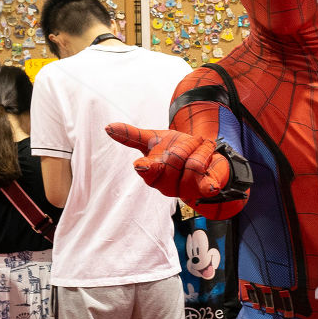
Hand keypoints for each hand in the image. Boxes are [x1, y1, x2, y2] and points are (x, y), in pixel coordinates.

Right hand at [106, 123, 230, 206]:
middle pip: (174, 159)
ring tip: (201, 150)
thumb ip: (132, 136)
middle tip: (190, 142)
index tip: (143, 165)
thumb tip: (108, 128)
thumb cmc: (176, 149)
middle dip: (186, 143)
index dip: (147, 167)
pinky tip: (210, 185)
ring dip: (201, 149)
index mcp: (151, 173)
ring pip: (193, 165)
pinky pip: (207, 185)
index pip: (147, 171)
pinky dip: (209, 185)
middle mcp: (166, 185)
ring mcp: (185, 189)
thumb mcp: (154, 139)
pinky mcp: (204, 190)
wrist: (203, 156)